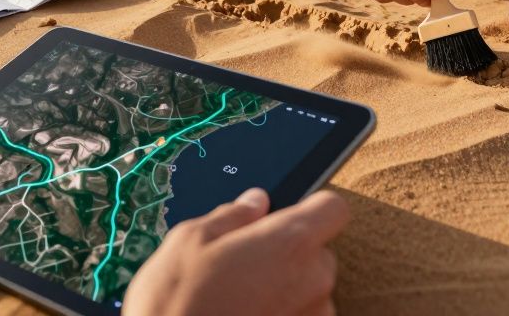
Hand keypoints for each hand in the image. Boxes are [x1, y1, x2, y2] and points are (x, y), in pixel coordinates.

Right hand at [124, 188, 347, 315]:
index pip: (332, 208)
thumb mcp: (190, 240)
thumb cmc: (176, 304)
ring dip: (285, 290)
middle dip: (289, 253)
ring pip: (309, 290)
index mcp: (290, 243)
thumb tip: (255, 202)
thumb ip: (233, 215)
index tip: (287, 215)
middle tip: (246, 263)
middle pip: (319, 252)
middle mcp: (312, 281)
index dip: (311, 208)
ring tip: (240, 299)